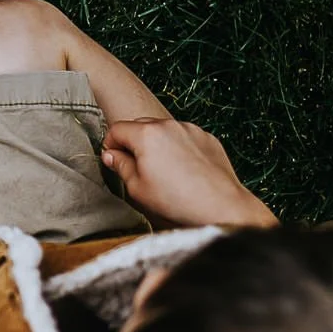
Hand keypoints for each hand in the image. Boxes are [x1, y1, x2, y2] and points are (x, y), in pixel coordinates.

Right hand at [100, 117, 278, 229]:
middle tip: (137, 166)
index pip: (117, 129)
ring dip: (158, 143)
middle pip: (140, 125)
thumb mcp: (137, 188)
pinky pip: (185, 137)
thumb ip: (120, 166)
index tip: (113, 158)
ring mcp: (191, 129)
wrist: (221, 206)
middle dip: (134, 142)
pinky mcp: (207, 138)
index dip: (111, 145)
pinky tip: (183, 170)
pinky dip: (179, 147)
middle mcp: (168, 125)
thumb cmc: (178, 201)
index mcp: (146, 135)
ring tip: (165, 171)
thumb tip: (112, 155)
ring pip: (164, 130)